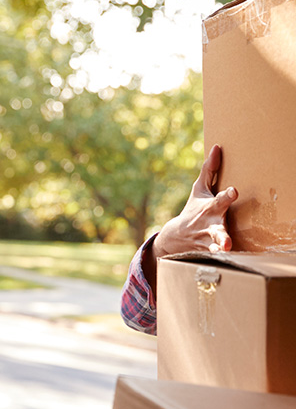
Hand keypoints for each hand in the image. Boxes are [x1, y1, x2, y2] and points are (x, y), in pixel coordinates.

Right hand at [142, 144, 238, 292]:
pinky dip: (218, 261)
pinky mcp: (208, 253)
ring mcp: (208, 241)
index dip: (227, 195)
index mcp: (210, 208)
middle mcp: (209, 225)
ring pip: (215, 246)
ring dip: (219, 249)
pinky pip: (214, 258)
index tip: (234, 191)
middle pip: (217, 228)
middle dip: (221, 233)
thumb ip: (210, 170)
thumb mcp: (199, 190)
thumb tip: (218, 146)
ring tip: (225, 252)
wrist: (173, 238)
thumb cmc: (192, 210)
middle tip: (227, 239)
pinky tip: (226, 262)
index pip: (220, 199)